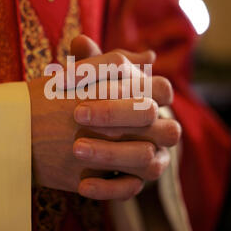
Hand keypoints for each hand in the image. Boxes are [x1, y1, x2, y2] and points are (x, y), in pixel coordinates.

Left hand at [70, 36, 181, 199]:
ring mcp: (154, 156)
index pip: (154, 83)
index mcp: (153, 97)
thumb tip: (80, 40)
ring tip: (75, 149)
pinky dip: (108, 189)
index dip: (117, 78)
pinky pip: (132, 189)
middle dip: (114, 112)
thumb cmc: (89, 99)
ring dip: (111, 153)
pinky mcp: (139, 182)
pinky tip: (81, 185)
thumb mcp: (88, 80)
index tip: (70, 78)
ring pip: (147, 158)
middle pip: (151, 116)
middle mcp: (161, 126)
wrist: (83, 138)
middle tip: (77, 112)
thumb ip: (87, 62)